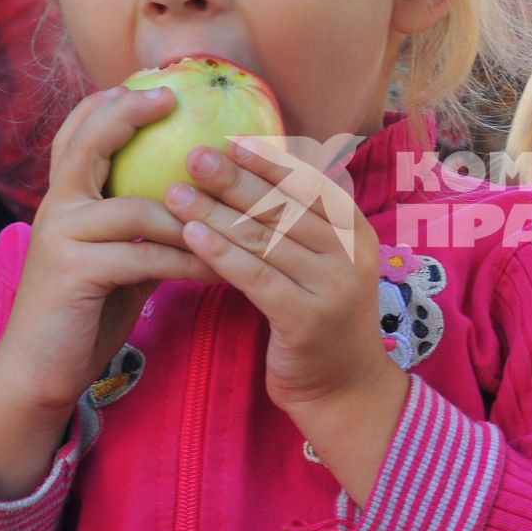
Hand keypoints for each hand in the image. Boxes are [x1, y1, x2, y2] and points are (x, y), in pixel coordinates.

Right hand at [0, 85, 213, 495]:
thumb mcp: (118, 259)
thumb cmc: (86, 314)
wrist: (40, 371)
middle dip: (130, 116)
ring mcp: (61, 238)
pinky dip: (189, 260)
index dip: (110, 105)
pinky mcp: (73, 272)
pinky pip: (145, 255)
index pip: (79, 135)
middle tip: (173, 99)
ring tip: (239, 218)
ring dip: (194, 216)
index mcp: (65, 200)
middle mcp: (56, 209)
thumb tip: (196, 204)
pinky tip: (221, 269)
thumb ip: (144, 228)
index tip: (153, 85)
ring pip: (137, 207)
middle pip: (90, 144)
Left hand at [166, 135, 407, 500]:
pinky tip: (190, 235)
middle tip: (193, 155)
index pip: (310, 184)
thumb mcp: (326, 266)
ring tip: (174, 192)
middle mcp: (350, 255)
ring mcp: (332, 288)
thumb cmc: (322, 322)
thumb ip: (303, 225)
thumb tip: (265, 172)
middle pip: (284, 206)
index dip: (270, 161)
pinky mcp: (306, 319)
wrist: (345, 390)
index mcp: (357, 233)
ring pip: (265, 238)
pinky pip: (256, 277)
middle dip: (236, 178)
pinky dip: (221, 253)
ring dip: (216, 212)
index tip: (230, 140)